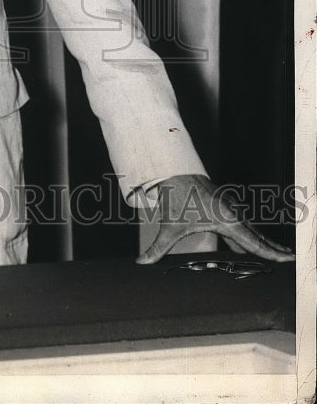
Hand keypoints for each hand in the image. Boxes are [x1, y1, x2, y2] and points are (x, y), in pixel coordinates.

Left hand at [136, 174, 294, 264]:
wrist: (174, 170)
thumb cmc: (174, 198)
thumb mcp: (168, 227)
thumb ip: (156, 248)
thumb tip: (141, 262)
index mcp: (225, 220)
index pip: (253, 242)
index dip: (270, 252)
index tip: (287, 259)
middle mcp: (232, 215)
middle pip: (257, 237)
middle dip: (273, 249)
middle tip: (290, 260)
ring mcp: (229, 210)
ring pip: (250, 230)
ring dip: (263, 242)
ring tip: (278, 254)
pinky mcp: (223, 208)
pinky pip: (241, 225)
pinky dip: (251, 235)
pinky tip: (253, 243)